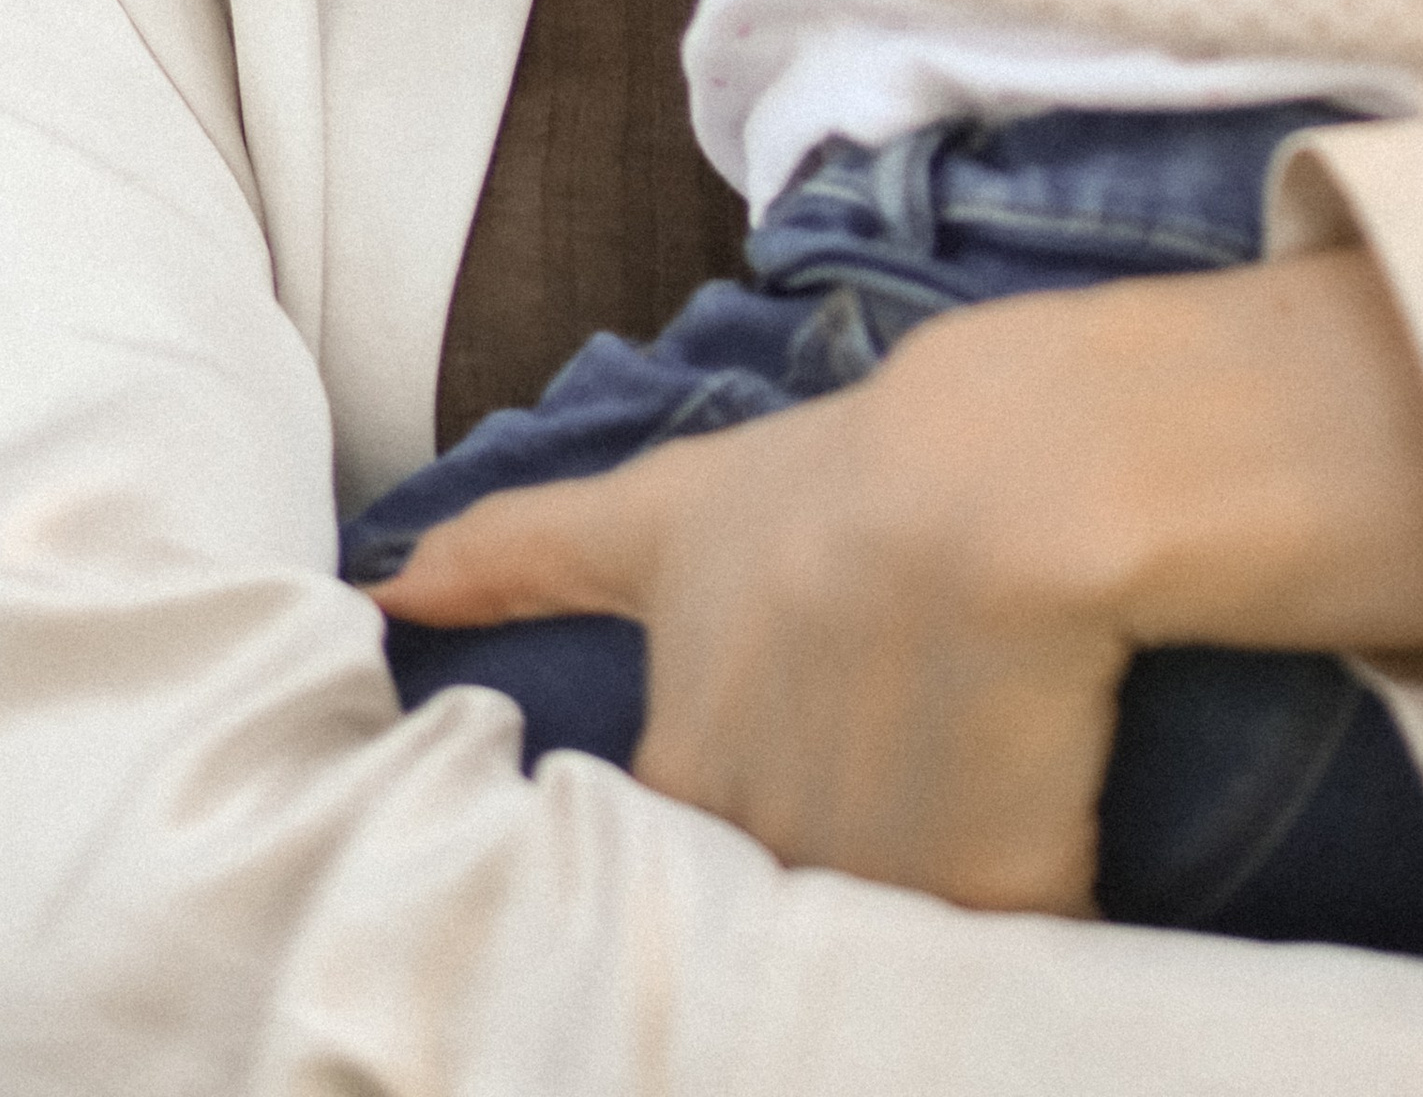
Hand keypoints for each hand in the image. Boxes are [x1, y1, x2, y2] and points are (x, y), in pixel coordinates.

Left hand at [374, 250, 1422, 906]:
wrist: (1007, 472)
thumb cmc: (844, 476)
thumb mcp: (673, 509)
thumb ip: (526, 552)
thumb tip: (384, 586)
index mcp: (683, 755)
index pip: (652, 857)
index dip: (673, 861)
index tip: (675, 850)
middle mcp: (750, 830)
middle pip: (762, 903)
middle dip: (794, 887)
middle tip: (862, 800)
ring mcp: (866, 878)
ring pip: (870, 936)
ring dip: (899, 914)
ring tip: (962, 811)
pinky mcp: (981, 905)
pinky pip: (996, 950)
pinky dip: (1018, 928)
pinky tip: (1039, 891)